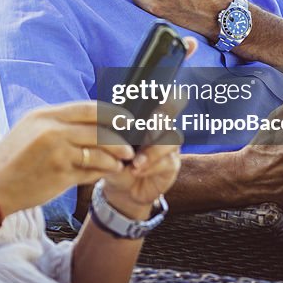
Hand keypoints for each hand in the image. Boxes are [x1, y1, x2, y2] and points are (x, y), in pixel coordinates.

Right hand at [0, 102, 135, 215]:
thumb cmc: (11, 160)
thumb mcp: (29, 130)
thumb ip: (57, 124)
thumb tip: (88, 123)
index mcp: (44, 115)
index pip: (89, 108)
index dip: (112, 114)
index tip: (125, 120)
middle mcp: (52, 129)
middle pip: (99, 129)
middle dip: (120, 137)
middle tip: (130, 145)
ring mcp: (57, 152)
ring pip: (100, 150)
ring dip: (115, 157)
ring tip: (122, 161)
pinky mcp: (60, 174)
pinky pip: (91, 170)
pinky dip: (103, 171)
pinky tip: (107, 172)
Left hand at [100, 78, 189, 218]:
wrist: (120, 188)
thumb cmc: (114, 159)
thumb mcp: (109, 143)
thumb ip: (113, 132)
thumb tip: (112, 121)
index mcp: (146, 116)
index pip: (163, 97)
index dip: (168, 94)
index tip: (157, 96)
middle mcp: (161, 127)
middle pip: (172, 112)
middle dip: (160, 119)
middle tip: (146, 132)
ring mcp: (169, 145)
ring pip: (171, 138)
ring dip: (153, 150)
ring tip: (135, 162)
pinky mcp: (172, 164)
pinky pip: (167, 161)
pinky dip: (151, 165)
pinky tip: (137, 170)